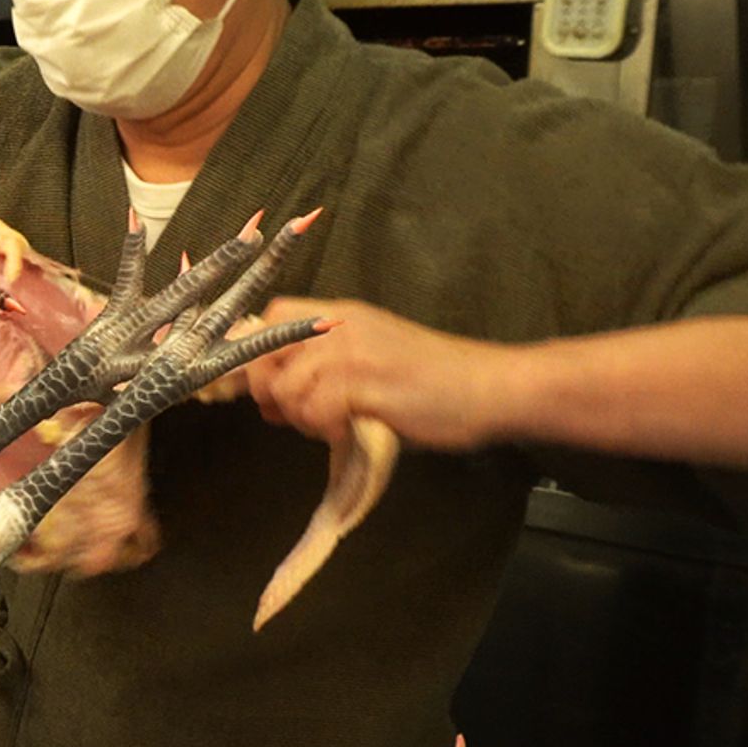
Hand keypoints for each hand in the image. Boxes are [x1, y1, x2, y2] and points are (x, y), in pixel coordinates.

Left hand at [239, 297, 513, 449]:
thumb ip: (323, 365)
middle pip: (266, 355)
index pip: (270, 319)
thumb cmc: (433, 382)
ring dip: (300, 417)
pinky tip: (349, 431)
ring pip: (287, 387)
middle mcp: (340, 326)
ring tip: (331, 425)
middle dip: (270, 393)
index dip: (256, 356)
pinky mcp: (367, 384)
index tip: (266, 389)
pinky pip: (316, 410)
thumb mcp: (370, 358)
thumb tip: (269, 391)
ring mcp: (353, 353)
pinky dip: (325, 429)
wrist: (491, 386)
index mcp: (339, 315)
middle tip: (295, 417)